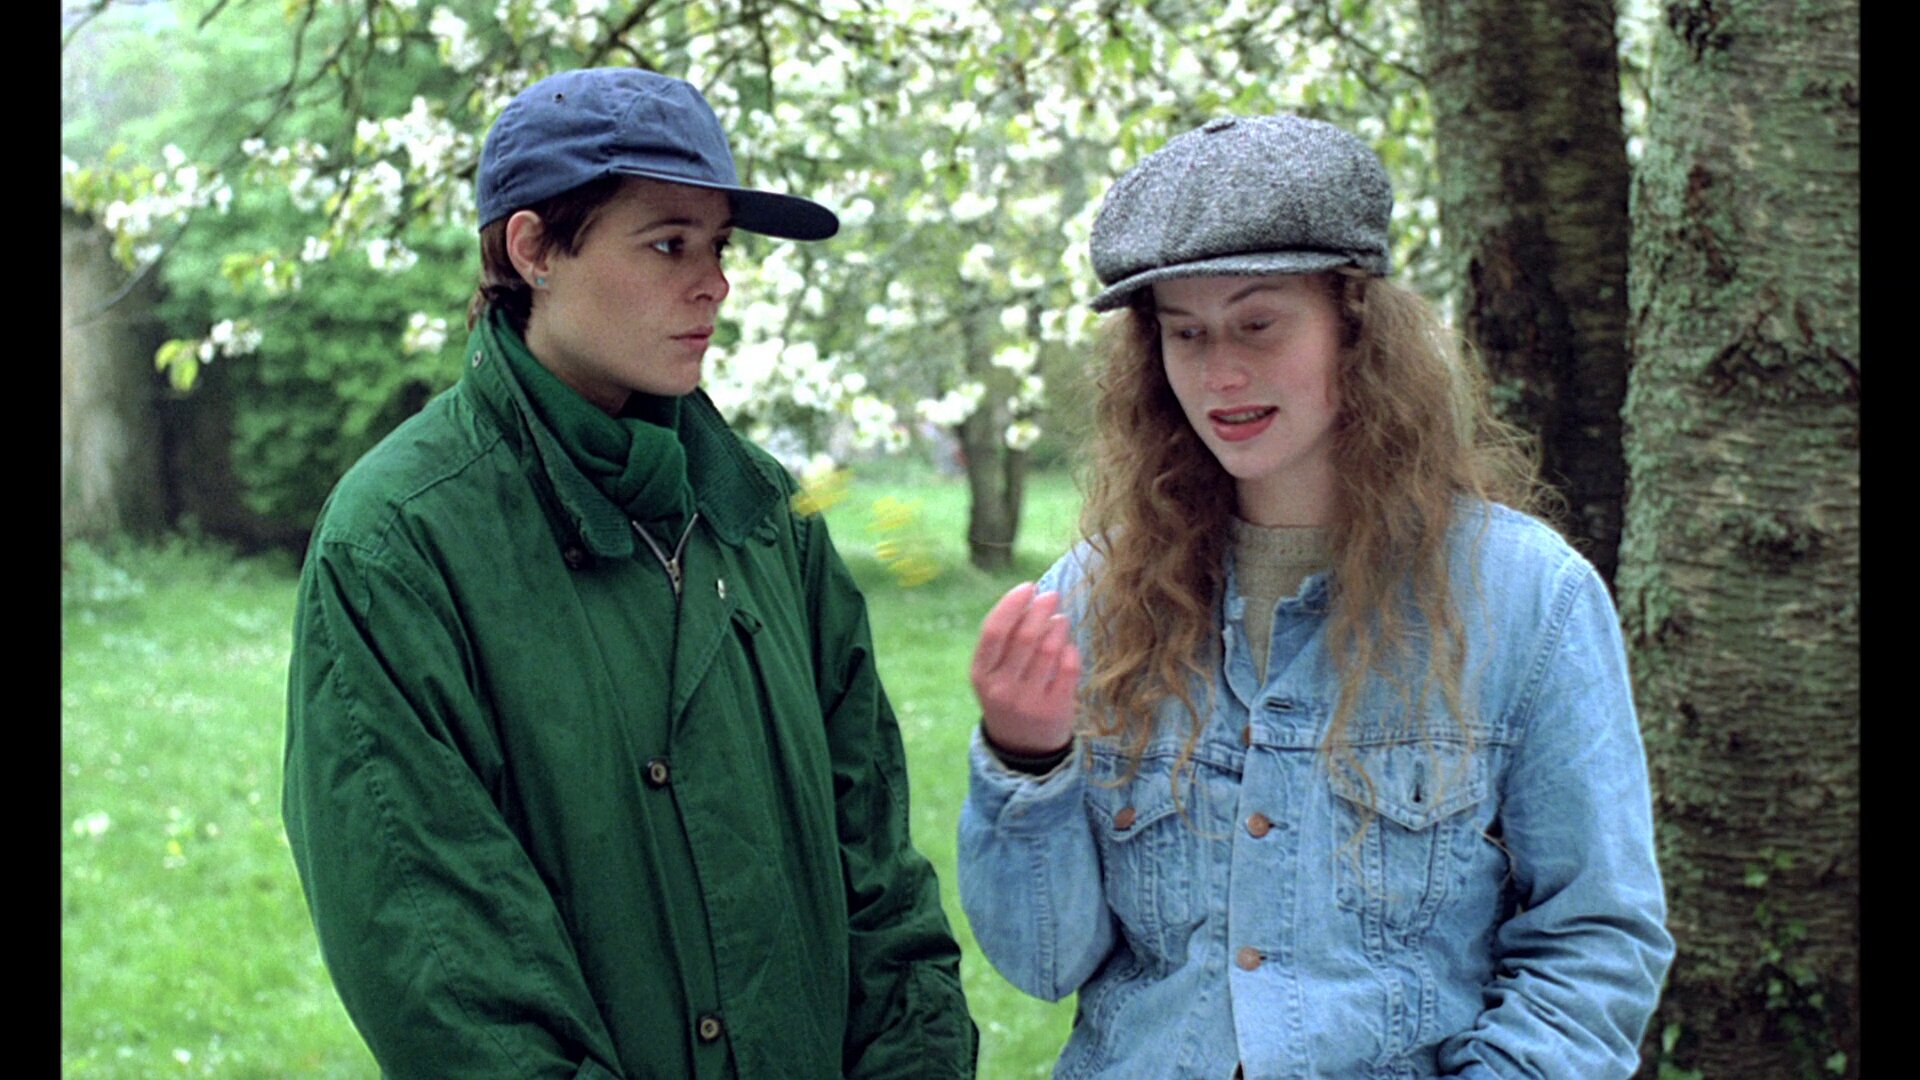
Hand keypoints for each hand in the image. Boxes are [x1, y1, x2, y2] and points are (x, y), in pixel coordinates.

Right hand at [970, 582, 1080, 755]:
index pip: (994, 631)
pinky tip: (1068, 646)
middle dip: (1041, 609)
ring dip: (1058, 627)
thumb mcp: (994, 672)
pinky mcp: (1055, 709)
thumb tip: (1033, 598)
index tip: (1028, 586)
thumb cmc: (1008, 694)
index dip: (1012, 604)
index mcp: (981, 674)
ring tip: (1061, 620)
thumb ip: (1007, 640)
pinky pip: (1068, 668)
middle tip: (1052, 596)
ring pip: (1049, 649)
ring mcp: (1028, 701)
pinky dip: (1070, 650)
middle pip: (1025, 637)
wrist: (1022, 747)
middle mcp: (1001, 689)